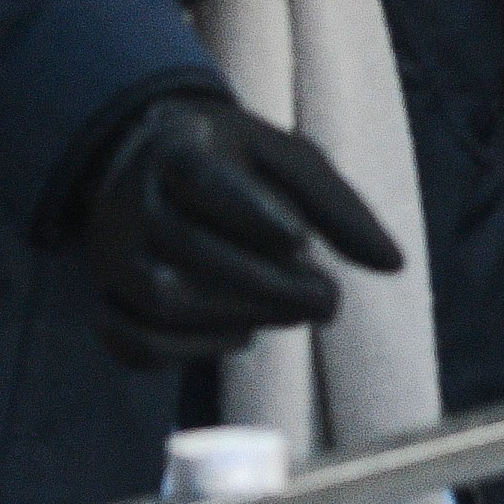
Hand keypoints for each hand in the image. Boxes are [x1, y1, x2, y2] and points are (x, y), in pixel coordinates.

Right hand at [68, 87, 399, 367]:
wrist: (152, 166)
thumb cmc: (235, 163)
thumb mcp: (287, 160)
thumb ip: (339, 206)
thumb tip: (393, 264)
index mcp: (177, 152)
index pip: (199, 178)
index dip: (248, 210)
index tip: (300, 238)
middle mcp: (133, 203)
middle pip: (188, 248)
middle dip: (267, 282)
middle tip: (328, 298)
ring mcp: (115, 256)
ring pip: (162, 300)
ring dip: (238, 315)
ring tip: (296, 312)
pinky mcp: (110, 299)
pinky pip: (134, 343)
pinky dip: (189, 351)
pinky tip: (242, 336)